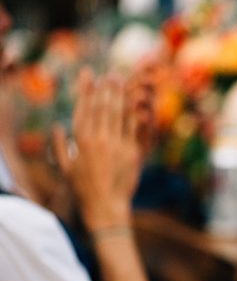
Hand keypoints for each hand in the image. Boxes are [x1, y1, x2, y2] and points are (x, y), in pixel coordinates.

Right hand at [53, 69, 142, 231]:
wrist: (106, 206)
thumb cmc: (83, 188)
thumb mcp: (64, 167)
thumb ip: (60, 145)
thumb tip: (56, 126)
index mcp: (81, 141)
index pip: (83, 107)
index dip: (86, 89)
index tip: (89, 74)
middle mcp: (99, 140)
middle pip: (102, 106)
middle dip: (106, 87)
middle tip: (110, 74)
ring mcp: (117, 145)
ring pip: (119, 113)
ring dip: (121, 95)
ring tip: (122, 81)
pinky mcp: (133, 152)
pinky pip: (134, 128)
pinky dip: (135, 112)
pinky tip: (136, 101)